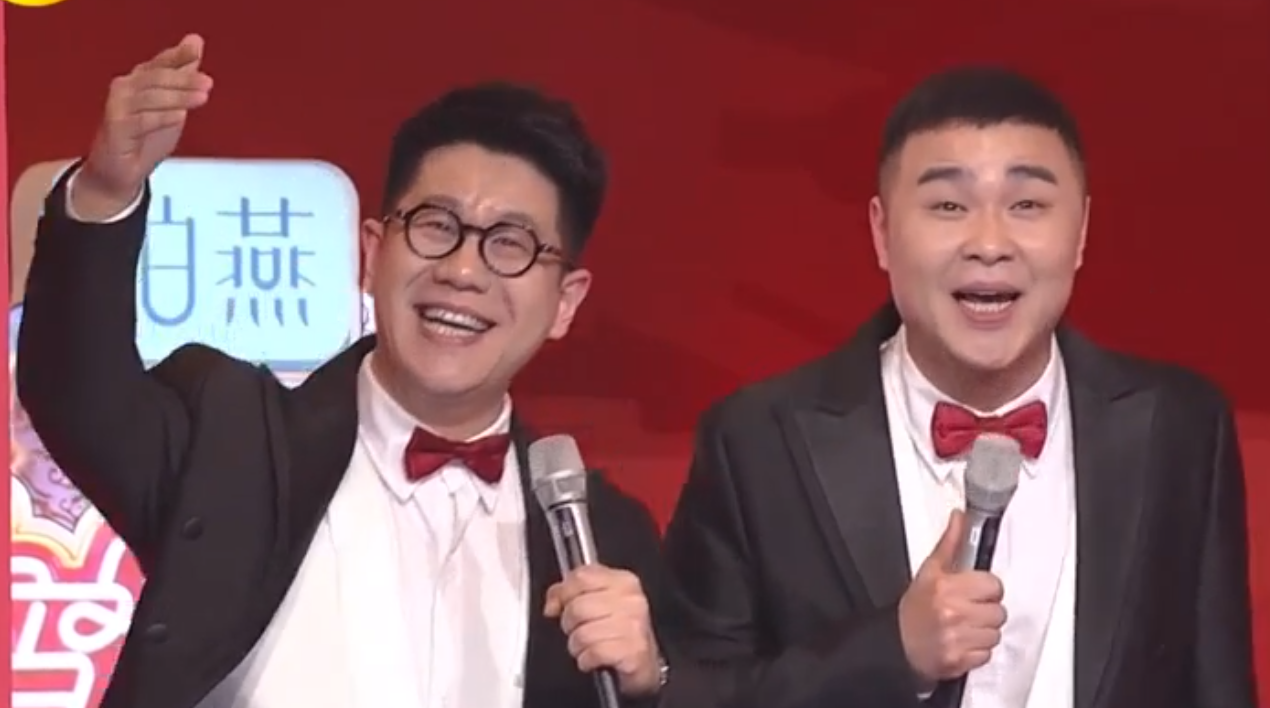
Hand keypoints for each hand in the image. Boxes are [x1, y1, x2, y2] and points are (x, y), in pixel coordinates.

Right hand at [76, 34, 212, 218]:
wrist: (120, 173)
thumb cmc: (145, 138)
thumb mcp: (172, 106)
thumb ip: (183, 76)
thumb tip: (195, 41)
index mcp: (139, 80)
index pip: (159, 63)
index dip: (177, 55)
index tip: (195, 49)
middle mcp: (125, 88)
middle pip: (156, 78)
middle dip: (183, 80)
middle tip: (208, 83)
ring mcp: (118, 107)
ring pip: (150, 97)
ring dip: (178, 97)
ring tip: (202, 97)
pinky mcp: (115, 127)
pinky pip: (141, 120)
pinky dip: (161, 117)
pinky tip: (179, 116)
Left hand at [544, 564, 662, 696]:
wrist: (645, 663)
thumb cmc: (620, 632)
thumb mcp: (599, 601)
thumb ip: (571, 592)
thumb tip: (552, 603)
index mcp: (623, 582)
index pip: (581, 577)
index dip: (563, 594)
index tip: (562, 606)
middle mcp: (631, 601)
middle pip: (577, 607)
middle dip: (569, 625)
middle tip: (580, 631)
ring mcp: (634, 626)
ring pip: (582, 633)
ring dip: (577, 646)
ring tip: (587, 647)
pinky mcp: (632, 651)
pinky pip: (593, 653)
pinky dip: (587, 660)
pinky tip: (594, 659)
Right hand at [898, 509, 1006, 685]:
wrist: (896, 644)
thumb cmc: (914, 609)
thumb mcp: (929, 571)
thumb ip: (950, 543)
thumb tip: (959, 517)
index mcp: (947, 587)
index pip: (994, 585)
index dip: (986, 589)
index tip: (974, 592)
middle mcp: (953, 612)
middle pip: (999, 612)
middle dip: (986, 611)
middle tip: (968, 611)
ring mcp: (957, 638)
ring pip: (995, 634)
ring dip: (983, 632)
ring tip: (965, 627)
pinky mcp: (959, 660)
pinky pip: (986, 654)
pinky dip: (977, 651)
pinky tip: (962, 642)